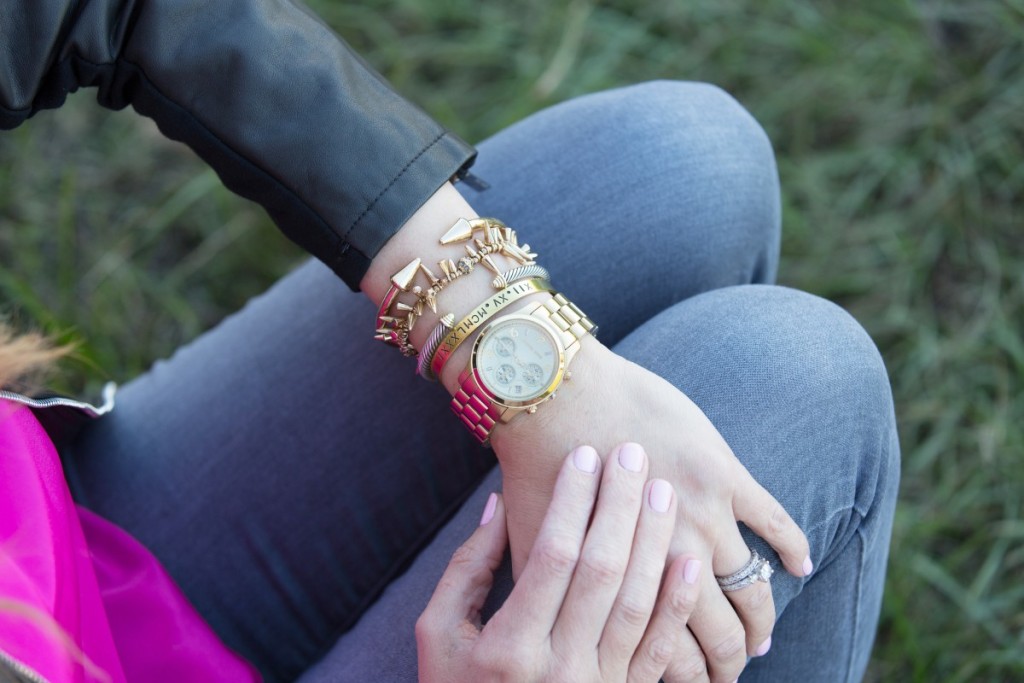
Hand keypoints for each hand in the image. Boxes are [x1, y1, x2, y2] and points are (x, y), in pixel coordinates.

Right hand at [417, 446, 701, 682]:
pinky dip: (677, 604)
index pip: (552, 556)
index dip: (571, 501)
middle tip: (632, 454)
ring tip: (661, 490)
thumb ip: (467, 569)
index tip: (583, 455)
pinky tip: (690, 561)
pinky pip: (661, 650)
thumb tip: (500, 506)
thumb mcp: (439, 633)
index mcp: (509, 647)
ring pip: (636, 603)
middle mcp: (558, 667)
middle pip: (601, 570)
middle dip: (618, 505)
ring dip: (653, 541)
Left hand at [491, 341, 812, 681]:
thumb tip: (563, 631)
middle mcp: (670, 559)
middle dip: (732, 662)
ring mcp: (704, 516)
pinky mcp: (722, 474)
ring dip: (760, 621)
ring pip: (750, 588)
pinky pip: (774, 520)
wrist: (555, 395)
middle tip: (734, 671)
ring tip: (760, 638)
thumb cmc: (533, 468)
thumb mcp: (535, 546)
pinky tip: (802, 568)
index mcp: (623, 582)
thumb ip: (557, 591)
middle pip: (720, 634)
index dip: (690, 679)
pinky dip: (792, 548)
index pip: (670, 656)